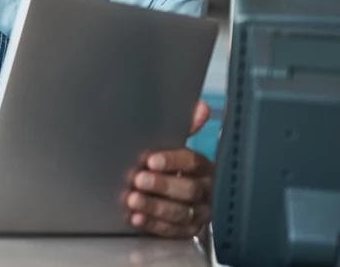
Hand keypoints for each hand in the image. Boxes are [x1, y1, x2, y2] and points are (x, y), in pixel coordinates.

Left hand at [127, 100, 214, 237]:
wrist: (175, 193)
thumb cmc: (175, 166)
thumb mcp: (177, 145)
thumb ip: (186, 128)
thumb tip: (201, 107)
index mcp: (204, 167)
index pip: (193, 162)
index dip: (172, 161)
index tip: (151, 160)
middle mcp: (206, 191)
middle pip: (189, 189)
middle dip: (162, 185)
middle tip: (139, 179)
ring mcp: (199, 213)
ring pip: (182, 212)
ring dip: (155, 206)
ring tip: (133, 200)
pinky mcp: (189, 231)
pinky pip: (174, 231)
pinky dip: (155, 225)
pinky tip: (138, 217)